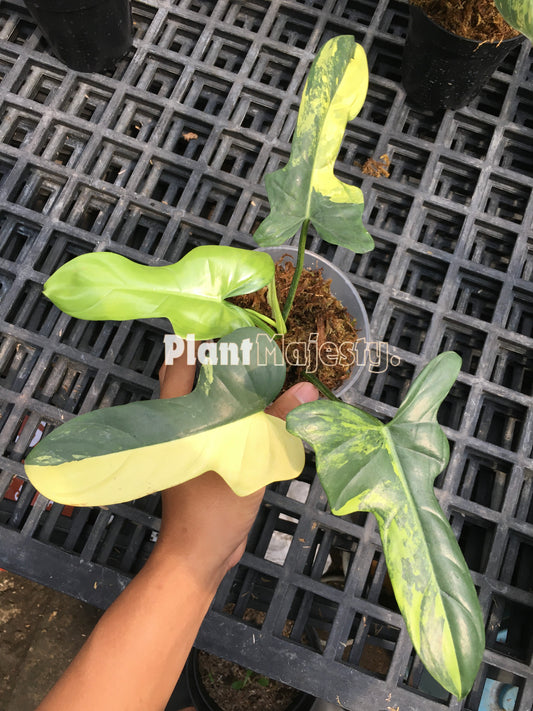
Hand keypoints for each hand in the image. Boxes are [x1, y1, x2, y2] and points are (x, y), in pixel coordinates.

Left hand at [155, 352, 317, 583]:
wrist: (200, 553)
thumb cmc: (215, 507)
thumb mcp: (249, 460)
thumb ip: (275, 421)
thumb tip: (306, 386)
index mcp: (177, 418)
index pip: (180, 364)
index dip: (199, 338)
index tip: (227, 320)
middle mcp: (176, 423)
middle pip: (187, 376)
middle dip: (209, 354)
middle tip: (244, 338)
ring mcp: (186, 439)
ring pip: (199, 398)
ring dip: (220, 380)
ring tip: (253, 362)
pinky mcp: (199, 454)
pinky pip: (211, 419)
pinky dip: (228, 406)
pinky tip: (254, 402)